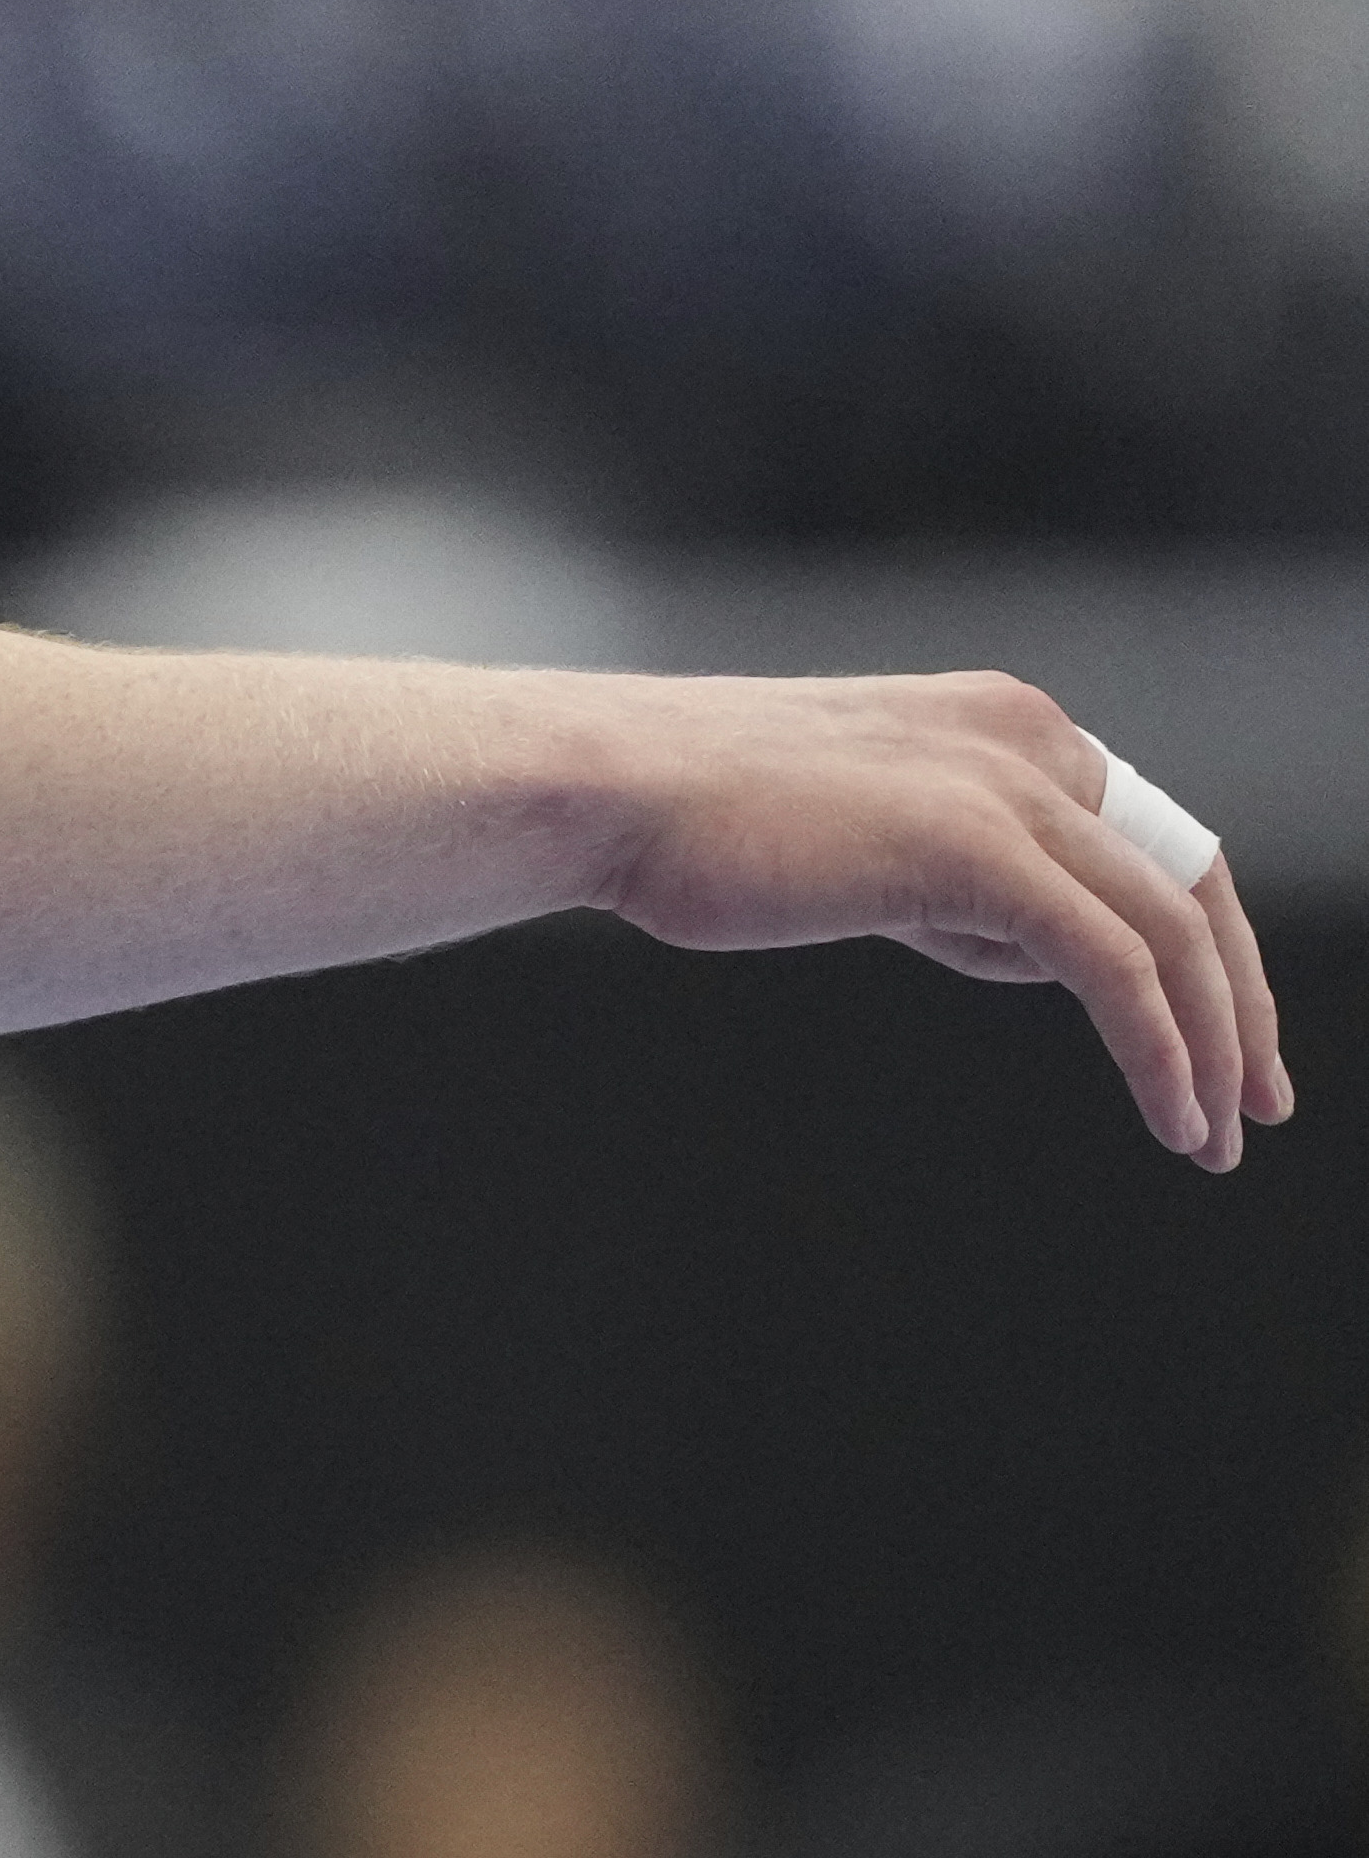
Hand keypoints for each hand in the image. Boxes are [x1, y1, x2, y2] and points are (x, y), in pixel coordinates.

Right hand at [593, 671, 1289, 1167]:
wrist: (602, 790)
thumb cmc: (690, 822)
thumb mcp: (857, 839)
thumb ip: (955, 875)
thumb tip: (1029, 949)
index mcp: (1002, 724)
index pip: (1144, 839)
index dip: (1199, 945)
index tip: (1215, 1035)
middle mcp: (1028, 738)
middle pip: (1189, 881)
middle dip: (1237, 1001)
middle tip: (1254, 1101)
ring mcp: (1006, 787)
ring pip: (1169, 930)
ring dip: (1211, 1044)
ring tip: (1212, 1133)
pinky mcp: (979, 847)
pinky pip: (1115, 965)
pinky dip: (1161, 1047)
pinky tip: (1173, 1115)